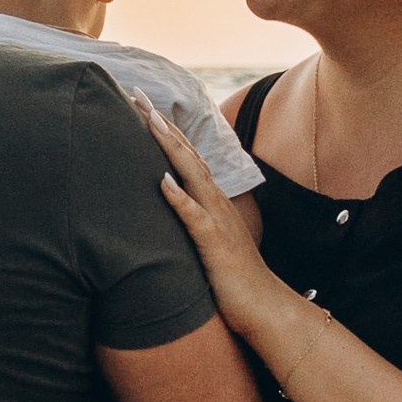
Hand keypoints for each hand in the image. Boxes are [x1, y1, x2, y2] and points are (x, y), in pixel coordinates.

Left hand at [143, 107, 279, 338]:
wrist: (265, 308)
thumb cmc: (233, 280)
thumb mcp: (207, 244)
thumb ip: (192, 223)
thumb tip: (169, 207)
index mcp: (212, 202)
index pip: (185, 156)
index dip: (163, 129)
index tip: (140, 104)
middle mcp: (216, 204)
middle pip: (186, 154)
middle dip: (160, 123)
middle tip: (136, 94)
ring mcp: (218, 222)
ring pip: (192, 175)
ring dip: (169, 146)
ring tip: (148, 120)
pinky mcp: (216, 245)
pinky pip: (196, 219)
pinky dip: (180, 199)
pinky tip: (163, 182)